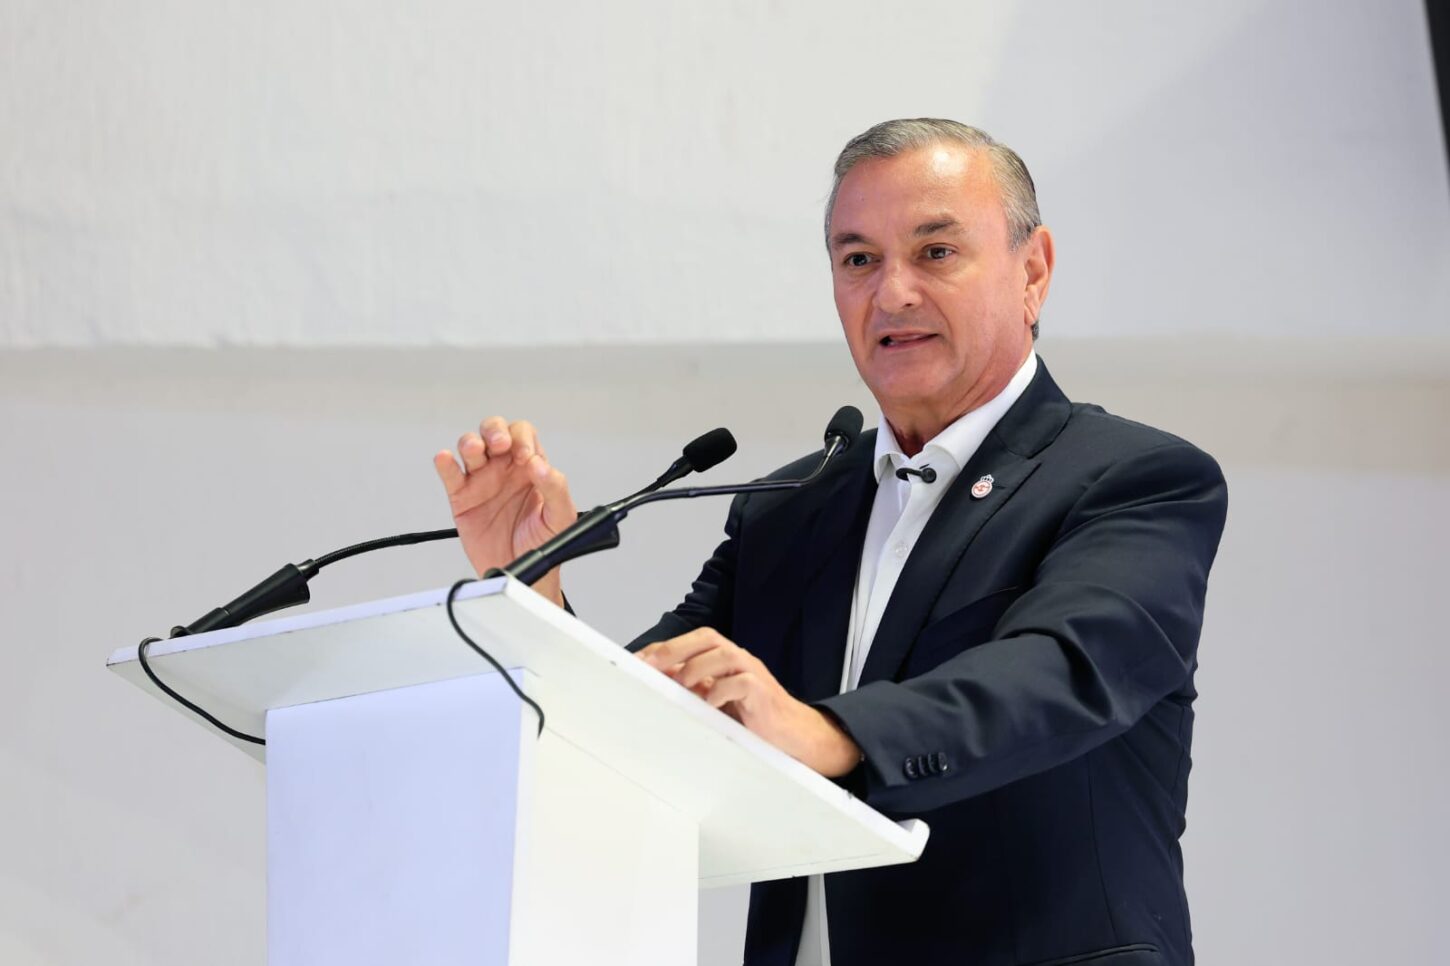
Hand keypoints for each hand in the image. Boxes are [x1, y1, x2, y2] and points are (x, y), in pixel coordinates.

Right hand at [433, 417, 576, 606]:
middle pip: (494, 432)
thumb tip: (540, 465)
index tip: (525, 456)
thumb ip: (555, 487)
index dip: (522, 439)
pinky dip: (445, 464)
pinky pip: (450, 475)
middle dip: (494, 431)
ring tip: (474, 450)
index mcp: (530, 467)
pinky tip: (445, 459)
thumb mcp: (560, 515)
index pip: (523, 436)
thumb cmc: (542, 542)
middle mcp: (505, 468)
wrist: (523, 574)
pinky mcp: (462, 498)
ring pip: (471, 448)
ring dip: (470, 442)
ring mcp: (482, 481)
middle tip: (500, 445)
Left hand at [636, 628, 861, 776]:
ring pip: (725, 655)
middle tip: (650, 665)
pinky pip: (743, 683)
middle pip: (707, 639)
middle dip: (675, 649)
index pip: (692, 642)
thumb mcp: (716, 699)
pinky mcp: (763, 692)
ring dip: (698, 666)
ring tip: (680, 683)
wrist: (791, 733)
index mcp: (724, 658)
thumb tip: (657, 685)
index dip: (664, 647)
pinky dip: (723, 690)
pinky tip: (710, 703)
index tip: (637, 659)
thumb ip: (693, 689)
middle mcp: (738, 659)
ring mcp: (753, 673)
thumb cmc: (751, 715)